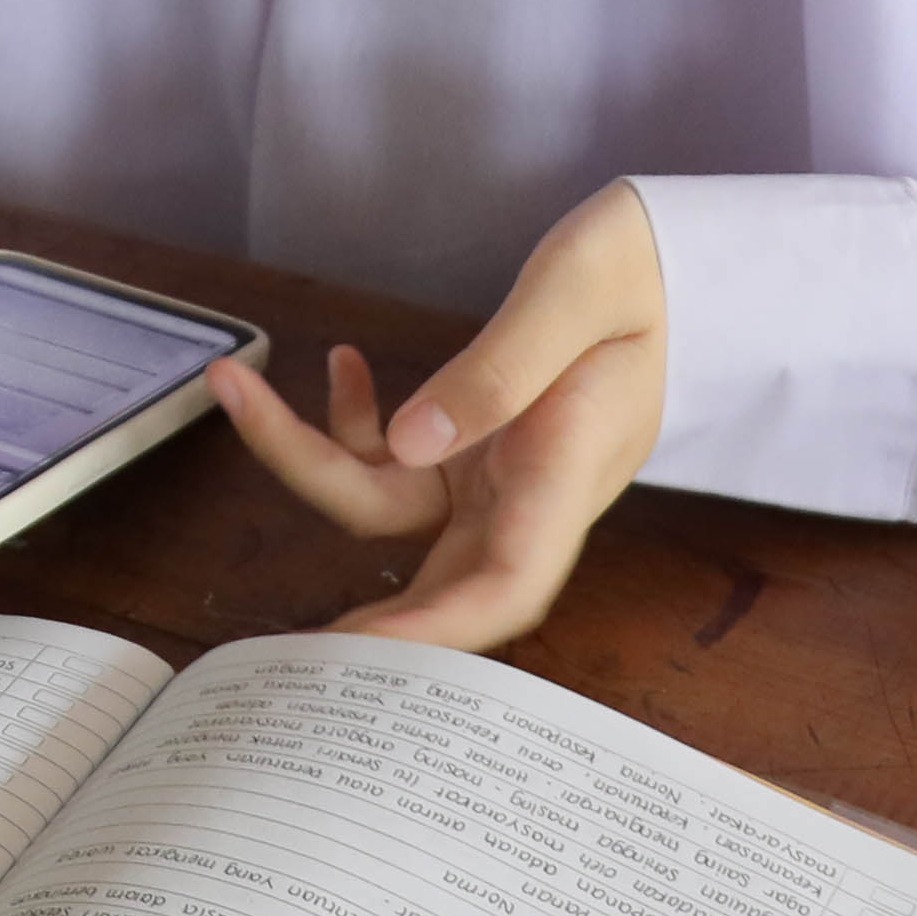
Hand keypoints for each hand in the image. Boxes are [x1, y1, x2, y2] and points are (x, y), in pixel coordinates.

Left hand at [208, 182, 671, 651]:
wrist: (680, 261)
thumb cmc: (641, 266)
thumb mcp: (574, 291)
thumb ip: (497, 368)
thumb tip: (410, 442)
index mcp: (568, 471)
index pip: (504, 586)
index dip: (432, 633)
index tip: (356, 654)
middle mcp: (532, 492)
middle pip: (430, 573)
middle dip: (341, 590)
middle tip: (263, 636)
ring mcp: (502, 474)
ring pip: (390, 504)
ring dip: (308, 457)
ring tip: (235, 383)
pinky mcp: (480, 442)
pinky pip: (400, 460)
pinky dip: (354, 422)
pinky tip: (342, 360)